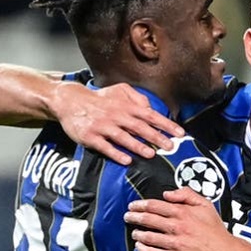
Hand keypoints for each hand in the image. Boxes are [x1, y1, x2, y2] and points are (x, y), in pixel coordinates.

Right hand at [51, 81, 184, 163]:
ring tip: (151, 154)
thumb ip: (137, 97)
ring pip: (122, 137)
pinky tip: (126, 161)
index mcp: (126, 106)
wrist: (70, 101)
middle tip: (170, 147)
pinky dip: (115, 153)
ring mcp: (103, 126)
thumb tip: (151, 107)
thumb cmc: (100, 99)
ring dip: (137, 146)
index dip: (165, 125)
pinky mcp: (91, 136)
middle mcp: (116, 115)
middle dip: (156, 137)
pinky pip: (105, 146)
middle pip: (139, 127)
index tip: (180, 134)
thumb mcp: (119, 90)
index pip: (150, 115)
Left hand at [125, 188, 240, 250]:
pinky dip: (143, 249)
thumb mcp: (206, 205)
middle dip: (134, 217)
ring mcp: (174, 244)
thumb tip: (168, 193)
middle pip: (148, 219)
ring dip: (138, 233)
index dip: (140, 205)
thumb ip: (187, 194)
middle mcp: (177, 227)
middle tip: (128, 217)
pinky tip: (140, 247)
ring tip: (134, 232)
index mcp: (183, 213)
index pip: (154, 206)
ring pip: (148, 237)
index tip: (134, 205)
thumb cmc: (217, 231)